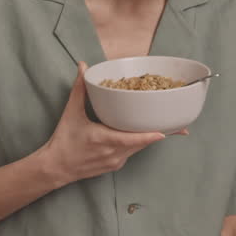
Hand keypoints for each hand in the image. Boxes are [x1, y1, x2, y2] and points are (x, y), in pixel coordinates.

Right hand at [41, 62, 181, 186]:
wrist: (55, 168)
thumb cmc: (63, 141)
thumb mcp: (71, 113)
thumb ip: (79, 89)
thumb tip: (83, 67)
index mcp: (103, 139)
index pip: (132, 139)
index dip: (150, 136)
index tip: (165, 132)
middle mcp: (113, 154)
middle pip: (142, 143)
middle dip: (160, 134)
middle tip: (179, 127)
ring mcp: (115, 162)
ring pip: (138, 148)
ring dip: (151, 138)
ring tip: (168, 129)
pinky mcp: (115, 166)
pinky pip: (132, 152)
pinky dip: (139, 143)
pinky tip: (145, 134)